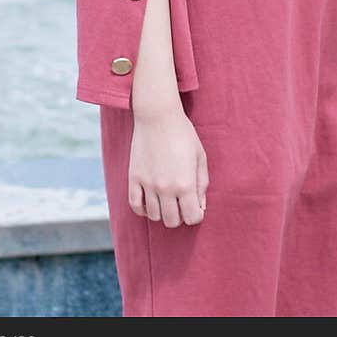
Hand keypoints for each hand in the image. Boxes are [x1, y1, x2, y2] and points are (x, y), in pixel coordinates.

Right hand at [129, 107, 208, 226]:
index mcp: (186, 184)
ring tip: (166, 200)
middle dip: (179, 216)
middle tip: (180, 203)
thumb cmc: (183, 134)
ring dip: (162, 212)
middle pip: (172, 221)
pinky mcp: (134, 178)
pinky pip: (135, 205)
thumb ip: (202, 184)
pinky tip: (149, 202)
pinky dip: (142, 209)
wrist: (158, 115)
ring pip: (154, 216)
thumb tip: (200, 207)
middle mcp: (166, 188)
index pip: (192, 218)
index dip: (196, 215)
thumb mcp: (200, 157)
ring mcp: (148, 184)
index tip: (195, 206)